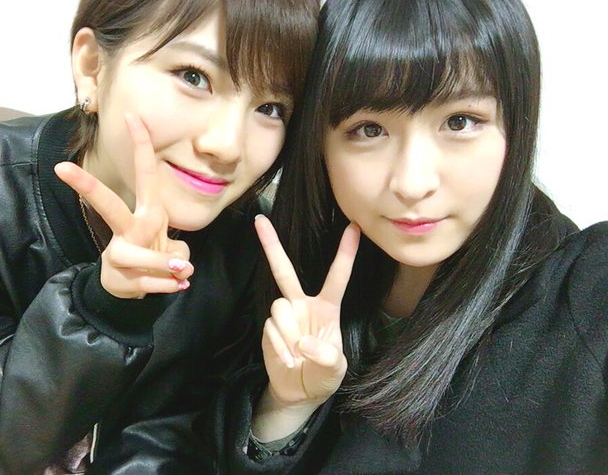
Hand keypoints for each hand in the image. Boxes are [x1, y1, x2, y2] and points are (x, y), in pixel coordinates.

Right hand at [54, 113, 192, 298]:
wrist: (130, 289)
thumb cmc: (151, 253)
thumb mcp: (168, 241)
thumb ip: (177, 251)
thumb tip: (181, 269)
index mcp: (146, 212)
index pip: (144, 173)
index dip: (140, 145)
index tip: (132, 116)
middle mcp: (129, 229)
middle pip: (108, 206)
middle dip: (87, 187)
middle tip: (61, 168)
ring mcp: (122, 253)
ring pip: (140, 257)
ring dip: (165, 264)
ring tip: (184, 271)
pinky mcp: (123, 278)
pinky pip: (153, 282)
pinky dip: (169, 285)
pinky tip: (177, 285)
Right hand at [255, 215, 359, 408]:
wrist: (298, 393)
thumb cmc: (323, 376)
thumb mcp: (336, 370)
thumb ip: (327, 357)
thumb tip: (305, 342)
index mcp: (327, 307)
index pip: (337, 276)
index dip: (345, 253)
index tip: (354, 227)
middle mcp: (302, 305)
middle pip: (285, 271)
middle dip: (271, 246)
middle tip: (260, 220)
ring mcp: (284, 316)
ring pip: (278, 306)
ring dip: (288, 332)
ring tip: (297, 356)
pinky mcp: (269, 328)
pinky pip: (271, 329)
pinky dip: (280, 347)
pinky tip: (289, 361)